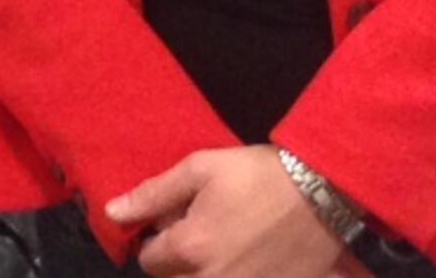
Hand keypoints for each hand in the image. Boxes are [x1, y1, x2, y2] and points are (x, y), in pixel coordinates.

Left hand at [109, 146, 352, 277]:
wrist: (322, 191)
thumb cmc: (258, 174)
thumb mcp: (201, 168)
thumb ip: (153, 194)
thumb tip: (113, 213)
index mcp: (190, 247)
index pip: (149, 260)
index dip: (158, 239)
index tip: (177, 222)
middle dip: (178, 263)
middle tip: (200, 235)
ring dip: (201, 272)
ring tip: (221, 248)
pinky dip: (234, 276)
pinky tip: (245, 260)